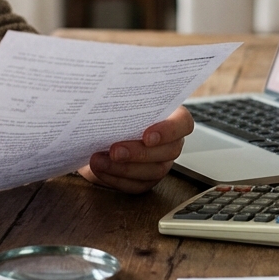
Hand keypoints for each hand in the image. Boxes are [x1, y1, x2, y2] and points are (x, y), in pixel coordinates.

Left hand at [79, 106, 193, 192]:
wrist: (95, 132)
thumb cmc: (111, 112)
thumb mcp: (117, 101)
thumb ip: (121, 98)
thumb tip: (111, 94)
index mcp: (170, 116)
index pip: (183, 123)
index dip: (169, 131)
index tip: (147, 135)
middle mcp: (170, 142)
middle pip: (169, 151)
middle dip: (139, 153)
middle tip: (115, 150)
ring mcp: (160, 163)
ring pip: (153, 171)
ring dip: (123, 168)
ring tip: (98, 160)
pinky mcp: (145, 180)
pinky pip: (136, 185)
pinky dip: (115, 179)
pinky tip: (99, 169)